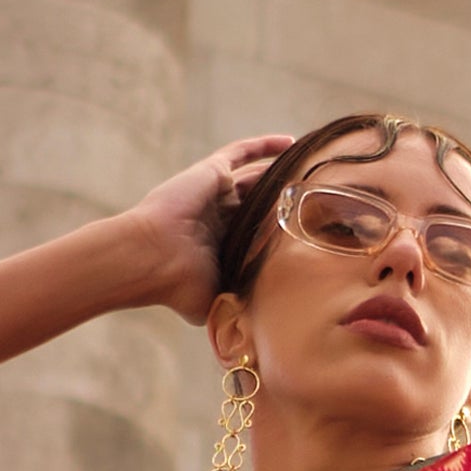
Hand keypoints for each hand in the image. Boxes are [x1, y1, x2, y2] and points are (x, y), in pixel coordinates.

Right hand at [125, 135, 294, 322]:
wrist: (152, 259)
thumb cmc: (178, 287)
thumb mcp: (214, 302)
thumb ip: (235, 305)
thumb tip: (257, 326)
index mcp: (219, 245)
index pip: (257, 234)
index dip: (280, 232)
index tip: (308, 235)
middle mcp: (218, 216)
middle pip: (259, 204)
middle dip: (284, 204)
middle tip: (317, 202)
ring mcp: (215, 193)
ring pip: (256, 178)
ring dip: (280, 176)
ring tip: (310, 173)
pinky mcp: (211, 172)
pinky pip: (242, 153)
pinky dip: (264, 146)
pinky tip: (291, 143)